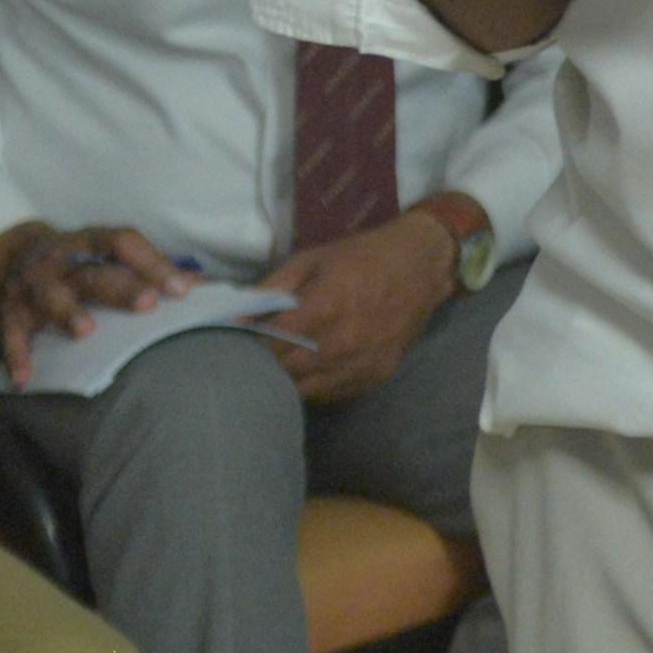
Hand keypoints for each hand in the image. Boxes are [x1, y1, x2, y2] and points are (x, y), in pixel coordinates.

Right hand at [0, 217, 190, 378]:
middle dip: (120, 287)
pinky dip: (16, 355)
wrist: (6, 255)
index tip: (182, 288)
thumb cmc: (75, 261)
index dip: (153, 262)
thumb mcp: (106, 255)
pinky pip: (9, 333)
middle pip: (92, 272)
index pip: (124, 243)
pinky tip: (25, 379)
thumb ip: (148, 268)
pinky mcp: (5, 311)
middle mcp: (59, 260)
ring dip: (66, 311)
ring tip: (86, 331)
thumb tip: (201, 285)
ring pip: (48, 294)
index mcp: (89, 242)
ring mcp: (30, 284)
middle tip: (148, 303)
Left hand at [256, 209, 462, 401]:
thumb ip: (268, 290)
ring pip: (304, 390)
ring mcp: (361, 363)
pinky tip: (309, 370)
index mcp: (324, 306)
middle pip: (284, 371)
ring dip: (287, 381)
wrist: (422, 265)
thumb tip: (230, 318)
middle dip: (263, 366)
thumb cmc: (360, 257)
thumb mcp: (310, 260)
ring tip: (278, 366)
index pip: (268, 344)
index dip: (247, 346)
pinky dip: (313, 387)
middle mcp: (343, 342)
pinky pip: (330, 395)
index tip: (237, 342)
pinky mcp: (375, 376)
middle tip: (251, 358)